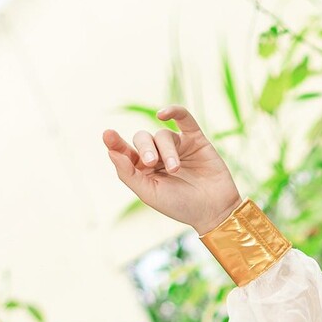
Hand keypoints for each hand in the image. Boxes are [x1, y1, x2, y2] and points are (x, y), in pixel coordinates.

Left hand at [102, 105, 243, 235]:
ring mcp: (177, 146)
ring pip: (163, 135)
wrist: (214, 209)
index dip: (115, 142)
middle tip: (152, 163)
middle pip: (143, 138)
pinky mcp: (195, 139)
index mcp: (143, 170)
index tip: (108, 135)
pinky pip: (183, 118)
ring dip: (167, 150)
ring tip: (175, 169)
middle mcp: (158, 155)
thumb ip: (129, 174)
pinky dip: (173, 111)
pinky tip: (162, 114)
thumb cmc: (181, 206)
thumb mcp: (150, 194)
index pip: (125, 151)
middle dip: (145, 148)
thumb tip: (110, 152)